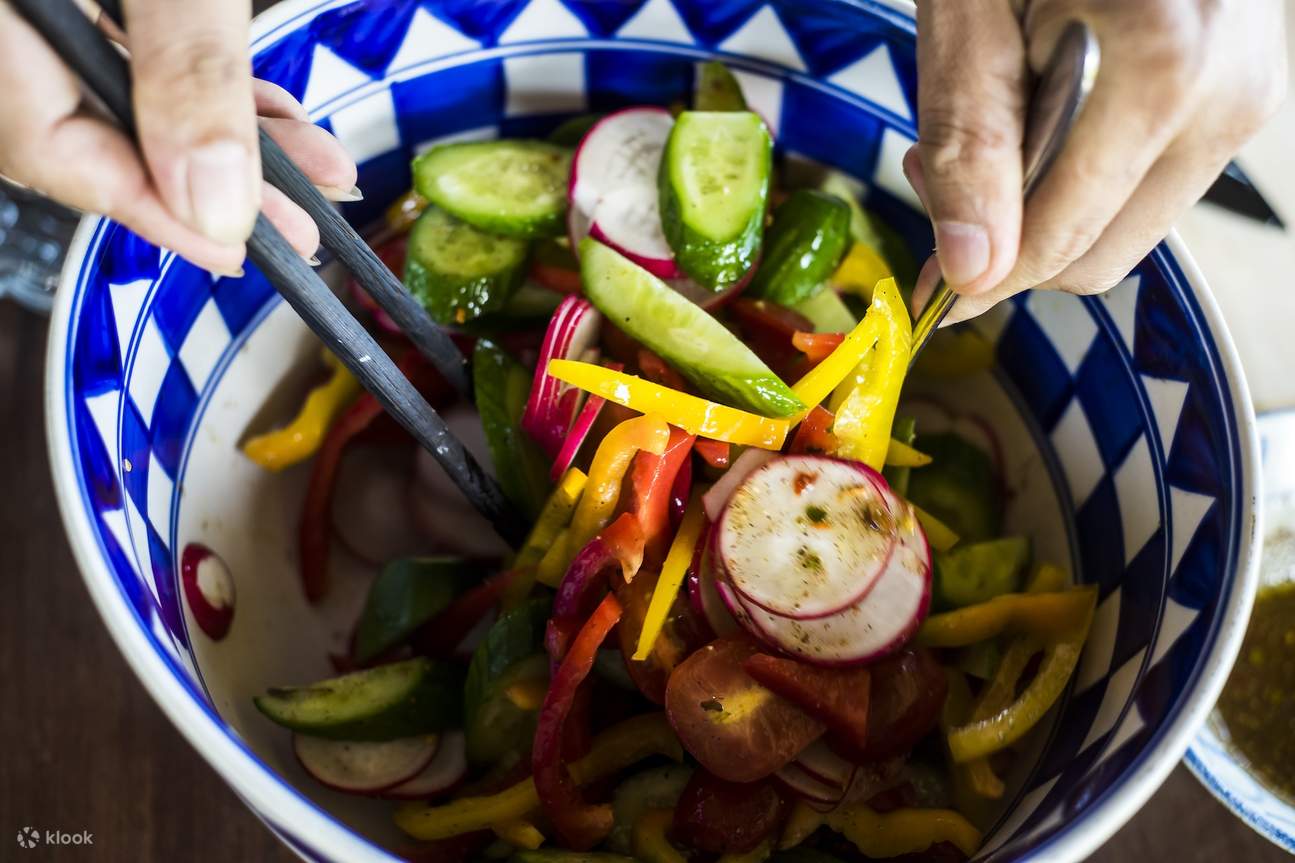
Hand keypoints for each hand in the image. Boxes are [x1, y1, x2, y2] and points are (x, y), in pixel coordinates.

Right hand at [0, 0, 357, 275]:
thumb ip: (187, 72)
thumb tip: (215, 205)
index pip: (54, 154)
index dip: (158, 215)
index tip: (240, 252)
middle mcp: (8, 26)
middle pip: (96, 136)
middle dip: (215, 188)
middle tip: (303, 227)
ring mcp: (41, 9)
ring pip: (124, 96)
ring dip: (228, 140)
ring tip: (319, 170)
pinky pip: (131, 55)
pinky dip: (203, 89)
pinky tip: (271, 114)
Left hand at [907, 0, 1286, 322]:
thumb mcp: (971, 11)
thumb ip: (973, 142)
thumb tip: (969, 271)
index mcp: (1164, 70)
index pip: (1060, 243)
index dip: (978, 280)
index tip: (922, 287)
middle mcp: (1228, 97)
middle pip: (1099, 256)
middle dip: (1007, 242)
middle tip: (938, 165)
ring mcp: (1246, 95)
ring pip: (1127, 227)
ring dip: (1044, 208)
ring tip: (991, 117)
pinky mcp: (1239, 92)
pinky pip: (1148, 180)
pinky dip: (1085, 172)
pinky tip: (1043, 106)